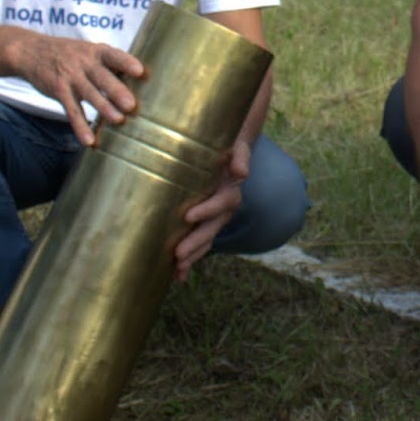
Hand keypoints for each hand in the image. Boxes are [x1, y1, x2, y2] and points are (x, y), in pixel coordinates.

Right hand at [12, 31, 143, 144]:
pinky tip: (89, 140)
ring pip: (89, 95)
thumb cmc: (69, 53)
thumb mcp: (89, 50)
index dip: (126, 63)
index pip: (114, 55)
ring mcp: (71, 78)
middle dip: (117, 91)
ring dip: (104, 108)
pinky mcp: (59, 92)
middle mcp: (84, 63)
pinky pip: (72, 111)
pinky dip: (80, 126)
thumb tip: (143, 77)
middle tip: (131, 105)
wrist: (30, 52)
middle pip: (102, 78)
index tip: (140, 71)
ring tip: (118, 120)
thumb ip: (111, 63)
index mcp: (96, 51)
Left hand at [174, 138, 248, 279]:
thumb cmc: (229, 146)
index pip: (223, 202)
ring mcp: (216, 216)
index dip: (208, 210)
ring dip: (194, 254)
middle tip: (179, 255)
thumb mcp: (237, 146)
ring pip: (207, 238)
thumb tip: (241, 171)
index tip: (189, 216)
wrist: (228, 152)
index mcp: (232, 188)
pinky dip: (192, 258)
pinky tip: (178, 274)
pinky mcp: (206, 221)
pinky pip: (201, 241)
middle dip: (197, 242)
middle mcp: (225, 205)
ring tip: (178, 269)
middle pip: (213, 227)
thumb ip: (241, 156)